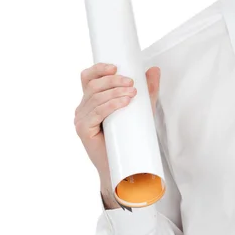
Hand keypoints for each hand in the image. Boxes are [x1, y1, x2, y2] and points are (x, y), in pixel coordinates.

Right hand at [74, 63, 160, 181]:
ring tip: (132, 93)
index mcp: (91, 100)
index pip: (88, 77)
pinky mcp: (83, 130)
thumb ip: (148, 90)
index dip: (99, 69)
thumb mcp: (141, 110)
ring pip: (95, 97)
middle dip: (113, 81)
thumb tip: (154, 69)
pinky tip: (123, 102)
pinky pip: (96, 112)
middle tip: (132, 83)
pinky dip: (110, 105)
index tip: (116, 67)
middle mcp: (82, 108)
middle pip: (93, 85)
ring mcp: (81, 119)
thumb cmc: (129, 138)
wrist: (123, 168)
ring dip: (115, 92)